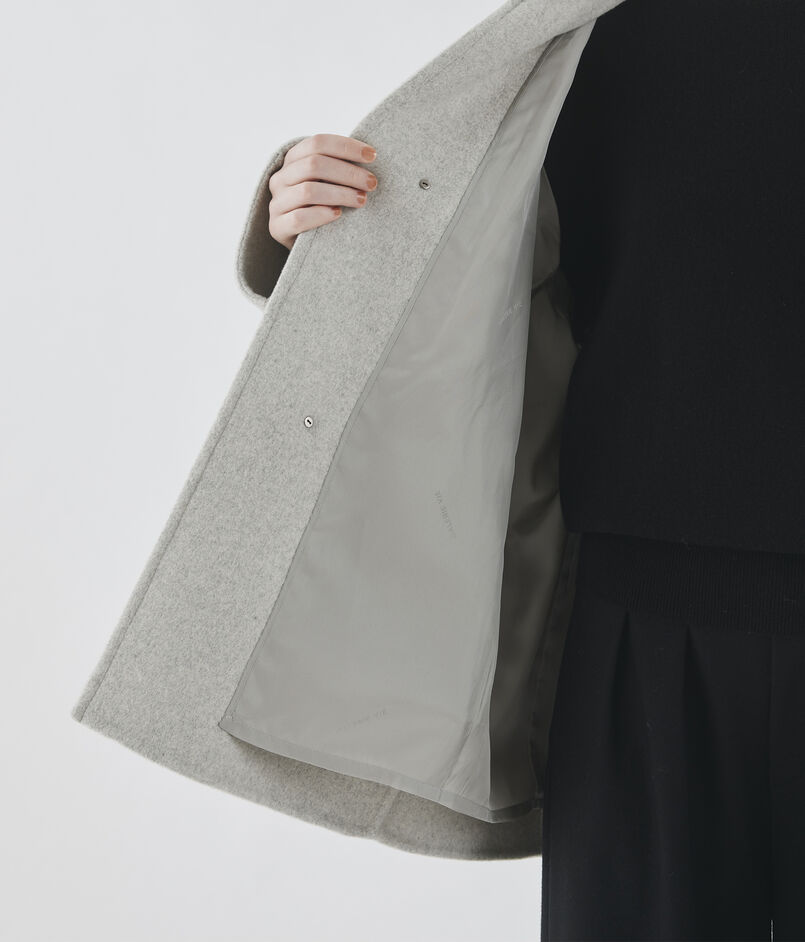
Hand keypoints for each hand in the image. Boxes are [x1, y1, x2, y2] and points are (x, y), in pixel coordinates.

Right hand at [267, 133, 377, 249]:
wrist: (304, 242)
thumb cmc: (324, 206)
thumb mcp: (328, 182)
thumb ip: (339, 167)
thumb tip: (370, 155)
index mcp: (292, 160)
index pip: (317, 143)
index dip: (346, 147)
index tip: (372, 155)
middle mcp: (280, 179)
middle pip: (314, 165)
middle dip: (348, 173)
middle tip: (371, 183)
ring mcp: (276, 203)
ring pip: (308, 191)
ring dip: (340, 194)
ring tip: (361, 200)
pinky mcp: (277, 227)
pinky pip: (298, 218)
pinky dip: (321, 215)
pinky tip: (338, 214)